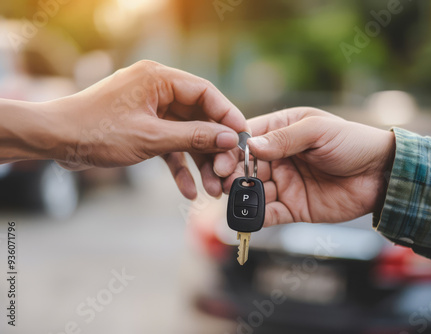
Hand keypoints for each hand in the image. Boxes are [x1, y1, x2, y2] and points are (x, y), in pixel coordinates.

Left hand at [43, 60, 247, 198]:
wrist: (55, 141)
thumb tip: (229, 138)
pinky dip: (178, 167)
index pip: (205, 93)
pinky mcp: (144, 129)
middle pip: (199, 118)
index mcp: (159, 79)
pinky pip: (169, 147)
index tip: (243, 138)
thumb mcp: (151, 137)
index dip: (227, 116)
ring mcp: (150, 111)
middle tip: (226, 171)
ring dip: (199, 163)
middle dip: (214, 148)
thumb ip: (193, 137)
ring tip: (212, 188)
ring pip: (186, 136)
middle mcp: (157, 91)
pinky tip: (188, 190)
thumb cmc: (96, 131)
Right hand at [216, 108, 394, 225]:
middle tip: (223, 182)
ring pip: (252, 191)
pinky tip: (246, 219)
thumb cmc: (353, 142)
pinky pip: (269, 214)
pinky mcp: (293, 208)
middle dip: (230, 175)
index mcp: (282, 131)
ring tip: (232, 199)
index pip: (247, 139)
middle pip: (243, 167)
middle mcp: (278, 158)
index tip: (220, 160)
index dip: (230, 149)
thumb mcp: (318, 131)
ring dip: (240, 196)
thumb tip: (249, 146)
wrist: (383, 175)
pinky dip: (256, 217)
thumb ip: (284, 138)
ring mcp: (284, 184)